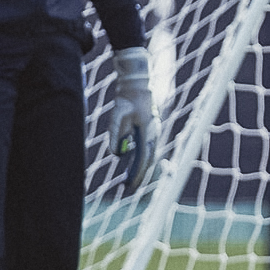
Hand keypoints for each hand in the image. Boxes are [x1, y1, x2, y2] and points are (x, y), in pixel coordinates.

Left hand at [109, 46, 159, 192]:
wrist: (137, 83)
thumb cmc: (127, 98)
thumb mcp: (118, 116)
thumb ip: (116, 135)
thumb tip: (117, 155)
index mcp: (148, 133)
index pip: (144, 159)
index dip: (137, 174)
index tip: (130, 186)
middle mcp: (153, 134)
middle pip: (148, 160)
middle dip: (139, 174)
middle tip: (128, 187)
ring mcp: (152, 131)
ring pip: (147, 155)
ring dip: (139, 168)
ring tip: (128, 179)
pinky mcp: (148, 128)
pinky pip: (144, 148)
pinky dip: (138, 158)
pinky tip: (129, 162)